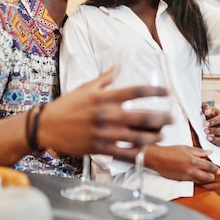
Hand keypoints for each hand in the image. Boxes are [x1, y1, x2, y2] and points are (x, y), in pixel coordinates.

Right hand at [39, 67, 172, 161]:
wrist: (46, 126)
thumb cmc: (66, 106)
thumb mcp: (85, 88)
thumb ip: (104, 79)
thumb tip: (117, 67)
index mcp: (104, 97)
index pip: (136, 91)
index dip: (155, 92)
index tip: (168, 93)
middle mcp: (106, 114)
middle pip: (141, 115)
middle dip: (161, 118)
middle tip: (173, 118)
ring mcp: (103, 132)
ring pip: (136, 136)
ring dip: (153, 136)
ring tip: (162, 135)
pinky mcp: (99, 148)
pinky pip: (123, 152)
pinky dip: (136, 152)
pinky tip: (145, 150)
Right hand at [144, 145, 219, 186]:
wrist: (157, 158)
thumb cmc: (170, 151)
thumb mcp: (186, 148)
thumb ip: (199, 151)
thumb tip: (209, 152)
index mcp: (193, 161)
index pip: (209, 167)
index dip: (216, 169)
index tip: (219, 170)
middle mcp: (191, 170)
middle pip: (207, 177)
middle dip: (212, 176)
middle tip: (214, 174)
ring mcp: (186, 177)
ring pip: (200, 181)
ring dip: (205, 179)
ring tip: (207, 176)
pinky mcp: (181, 180)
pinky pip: (192, 182)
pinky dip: (196, 180)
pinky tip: (196, 176)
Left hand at [202, 103, 219, 146]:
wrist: (205, 120)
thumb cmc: (206, 113)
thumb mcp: (205, 108)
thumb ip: (206, 108)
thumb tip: (207, 112)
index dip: (215, 121)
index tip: (205, 124)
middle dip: (216, 130)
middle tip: (206, 131)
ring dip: (218, 139)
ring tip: (208, 138)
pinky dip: (218, 143)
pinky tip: (210, 142)